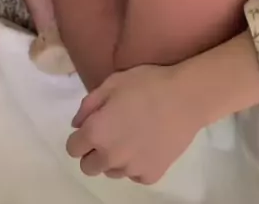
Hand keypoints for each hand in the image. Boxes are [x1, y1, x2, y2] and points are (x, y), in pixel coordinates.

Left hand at [66, 63, 201, 184]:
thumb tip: (77, 124)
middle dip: (94, 152)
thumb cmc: (148, 84)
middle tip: (111, 133)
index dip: (80, 136)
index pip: (72, 148)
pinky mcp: (151, 175)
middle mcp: (110, 156)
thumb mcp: (113, 82)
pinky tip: (147, 144)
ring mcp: (131, 169)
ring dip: (115, 158)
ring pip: (111, 172)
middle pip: (88, 167)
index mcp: (96, 132)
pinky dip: (137, 163)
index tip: (94, 126)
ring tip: (132, 136)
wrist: (186, 98)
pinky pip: (134, 174)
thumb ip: (89, 104)